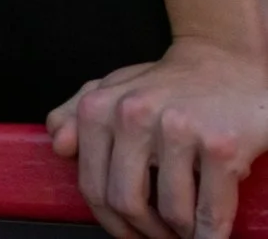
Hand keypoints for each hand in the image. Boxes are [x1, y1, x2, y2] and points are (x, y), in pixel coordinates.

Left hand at [50, 37, 267, 238]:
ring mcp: (179, 130)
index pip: (92, 185)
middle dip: (146, 232)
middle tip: (160, 237)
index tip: (128, 231)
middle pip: (127, 203)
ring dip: (182, 234)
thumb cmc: (165, 86)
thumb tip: (59, 146)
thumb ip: (74, 115)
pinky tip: (210, 236)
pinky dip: (211, 236)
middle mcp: (134, 116)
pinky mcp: (221, 146)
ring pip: (172, 214)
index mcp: (99, 108)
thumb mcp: (112, 89)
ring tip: (188, 231)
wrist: (225, 63)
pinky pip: (210, 212)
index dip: (111, 221)